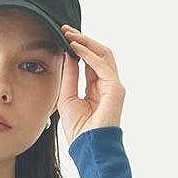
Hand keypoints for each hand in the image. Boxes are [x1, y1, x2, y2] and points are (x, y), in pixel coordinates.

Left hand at [57, 24, 125, 147]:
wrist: (89, 148)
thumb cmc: (79, 130)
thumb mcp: (67, 98)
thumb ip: (69, 76)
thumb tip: (67, 54)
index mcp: (97, 89)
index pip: (89, 62)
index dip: (77, 48)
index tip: (63, 37)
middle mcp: (107, 85)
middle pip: (98, 54)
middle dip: (82, 40)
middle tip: (66, 30)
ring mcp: (113, 86)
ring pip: (102, 54)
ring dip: (85, 42)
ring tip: (69, 34)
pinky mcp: (115, 88)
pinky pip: (101, 64)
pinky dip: (88, 53)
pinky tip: (75, 47)